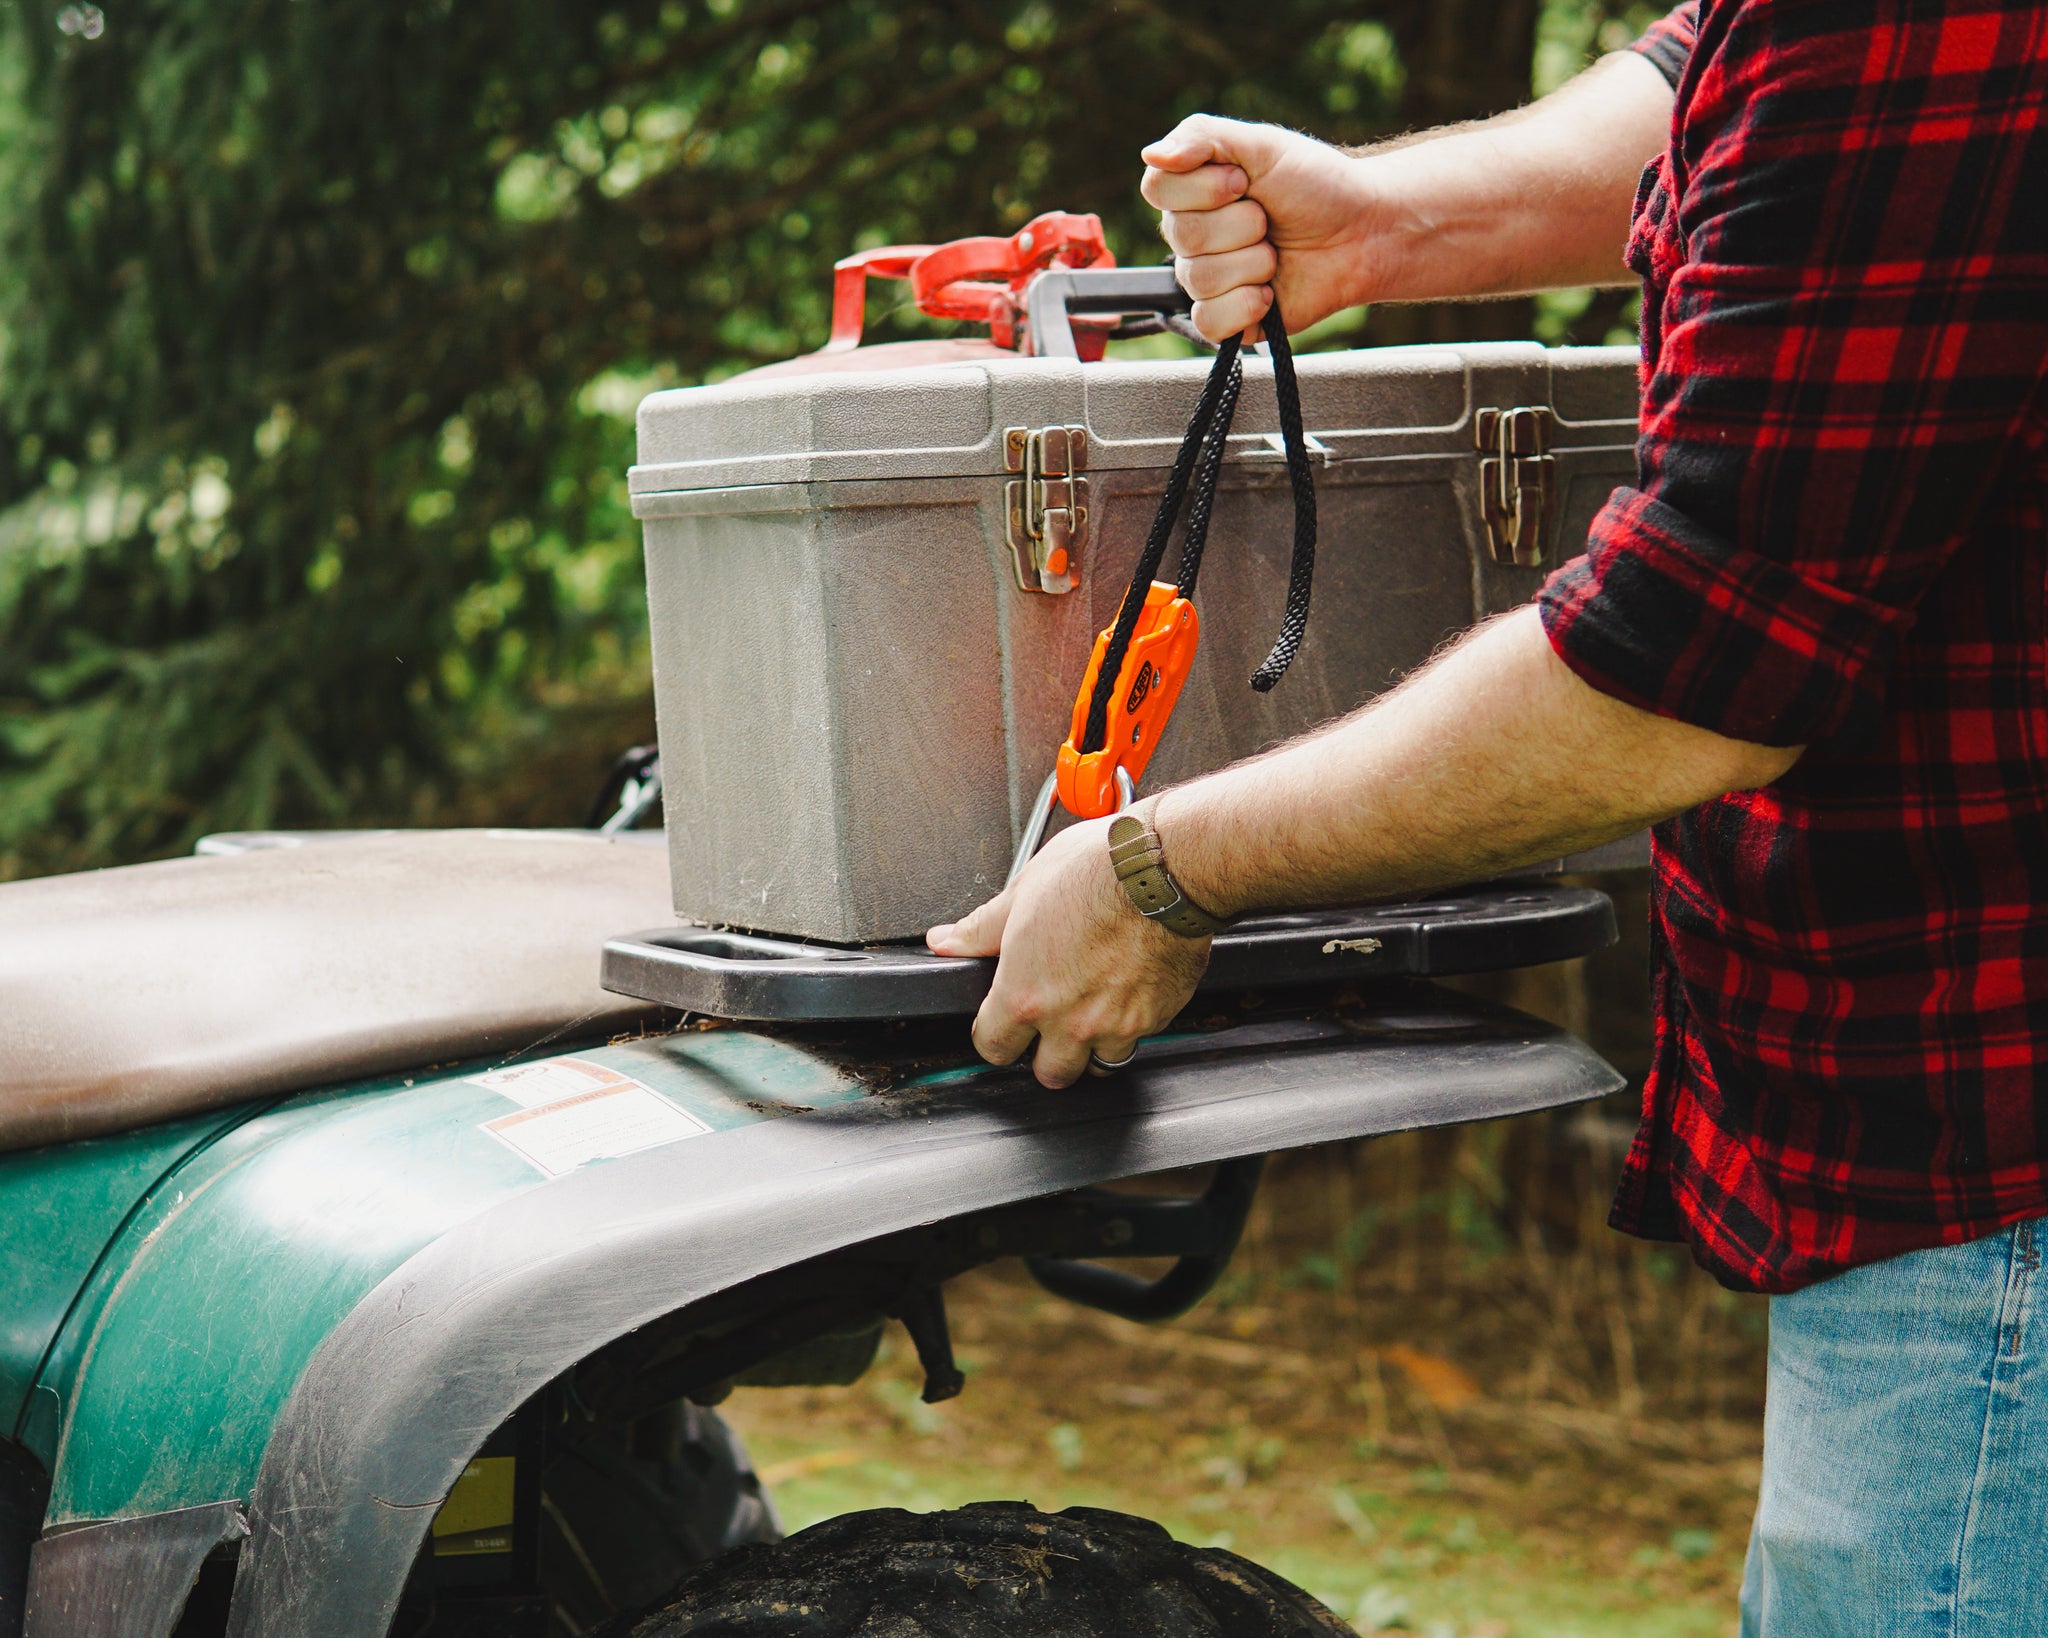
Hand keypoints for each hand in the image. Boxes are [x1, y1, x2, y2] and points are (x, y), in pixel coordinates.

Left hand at [927, 818, 1210, 1088]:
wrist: (1162, 872)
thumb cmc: (1096, 874)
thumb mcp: (1023, 891)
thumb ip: (981, 929)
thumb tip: (947, 941)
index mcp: (1026, 995)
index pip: (993, 1048)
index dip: (995, 1036)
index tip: (1002, 1024)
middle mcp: (1070, 1022)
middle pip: (1051, 1074)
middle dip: (1048, 1056)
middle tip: (1052, 1025)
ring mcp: (1116, 1025)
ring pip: (1101, 1065)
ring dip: (1095, 1046)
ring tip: (1095, 1010)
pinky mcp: (1156, 1017)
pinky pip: (1140, 1037)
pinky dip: (1134, 1023)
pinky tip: (1130, 988)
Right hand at [1141, 114, 1388, 341]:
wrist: (1363, 233)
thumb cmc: (1316, 185)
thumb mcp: (1261, 144)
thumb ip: (1201, 138)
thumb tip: (1150, 155)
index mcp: (1193, 192)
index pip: (1156, 189)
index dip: (1203, 189)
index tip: (1243, 183)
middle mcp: (1192, 237)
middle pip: (1182, 236)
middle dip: (1241, 226)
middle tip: (1270, 220)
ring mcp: (1208, 280)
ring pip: (1198, 279)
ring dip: (1253, 263)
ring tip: (1277, 255)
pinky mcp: (1227, 320)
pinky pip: (1209, 322)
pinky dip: (1246, 306)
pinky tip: (1271, 293)